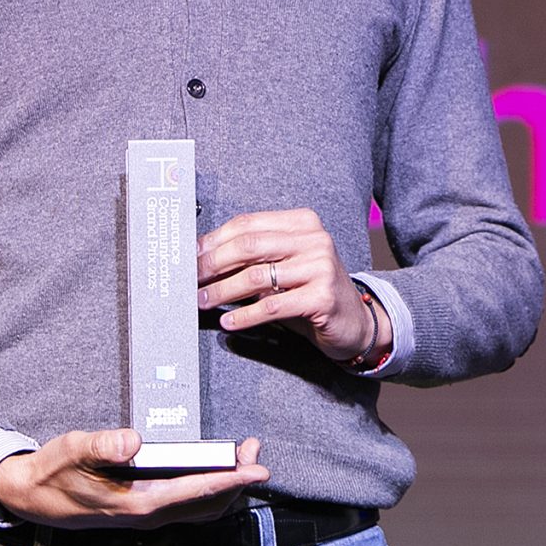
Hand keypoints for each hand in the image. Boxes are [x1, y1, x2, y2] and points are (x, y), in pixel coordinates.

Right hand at [0, 429, 267, 528]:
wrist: (31, 498)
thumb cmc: (53, 472)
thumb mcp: (71, 450)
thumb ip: (101, 445)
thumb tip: (134, 441)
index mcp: (137, 502)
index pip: (195, 491)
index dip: (230, 480)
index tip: (257, 469)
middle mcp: (148, 515)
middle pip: (208, 503)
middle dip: (238, 480)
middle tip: (255, 450)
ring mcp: (147, 517)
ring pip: (201, 508)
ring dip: (227, 487)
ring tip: (242, 456)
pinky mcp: (144, 512)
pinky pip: (189, 507)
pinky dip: (210, 491)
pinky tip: (214, 472)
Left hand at [196, 208, 387, 366]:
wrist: (355, 321)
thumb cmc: (311, 291)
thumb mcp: (285, 266)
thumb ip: (254, 258)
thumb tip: (204, 260)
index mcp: (302, 222)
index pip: (248, 224)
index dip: (214, 239)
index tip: (191, 255)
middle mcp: (314, 239)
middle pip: (249, 246)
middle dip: (213, 264)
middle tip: (191, 279)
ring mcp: (321, 267)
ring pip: (256, 277)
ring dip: (222, 291)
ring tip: (203, 301)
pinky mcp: (322, 297)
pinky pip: (271, 306)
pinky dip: (244, 316)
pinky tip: (228, 322)